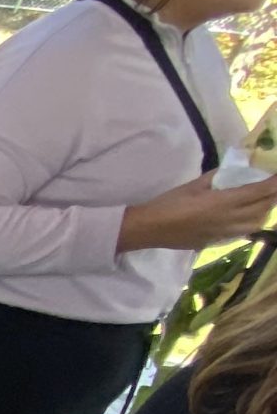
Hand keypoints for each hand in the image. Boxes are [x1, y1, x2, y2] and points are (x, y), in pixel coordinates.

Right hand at [118, 172, 276, 253]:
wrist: (149, 229)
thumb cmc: (168, 203)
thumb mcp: (194, 185)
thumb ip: (217, 178)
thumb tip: (233, 171)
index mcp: (223, 202)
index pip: (260, 192)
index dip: (275, 183)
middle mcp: (229, 219)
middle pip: (263, 208)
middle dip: (273, 196)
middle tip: (274, 186)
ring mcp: (224, 233)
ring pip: (257, 223)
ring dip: (265, 211)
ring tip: (264, 202)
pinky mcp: (216, 241)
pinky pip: (243, 232)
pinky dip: (252, 222)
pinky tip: (247, 217)